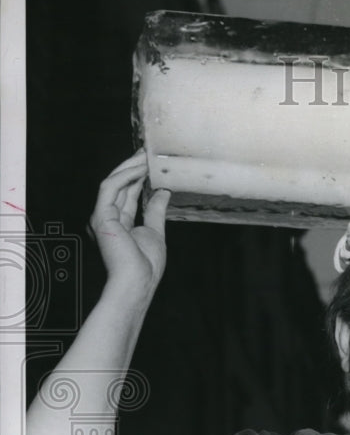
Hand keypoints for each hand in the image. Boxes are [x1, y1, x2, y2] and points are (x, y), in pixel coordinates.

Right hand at [88, 149, 169, 296]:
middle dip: (132, 166)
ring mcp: (102, 217)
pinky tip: (139, 168)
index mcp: (118, 223)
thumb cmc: (145, 266)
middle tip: (145, 151)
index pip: (127, 193)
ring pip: (112, 182)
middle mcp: (107, 218)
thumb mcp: (155, 232)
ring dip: (129, 167)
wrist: (137, 282)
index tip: (149, 163)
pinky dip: (124, 176)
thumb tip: (163, 193)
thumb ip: (156, 211)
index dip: (137, 176)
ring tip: (144, 155)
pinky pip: (110, 188)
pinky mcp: (101, 216)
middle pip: (119, 185)